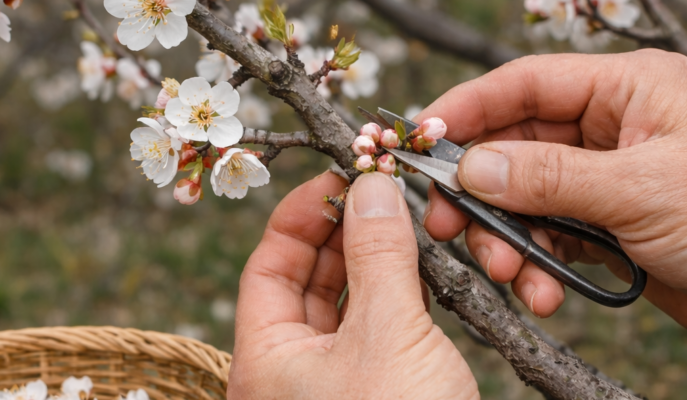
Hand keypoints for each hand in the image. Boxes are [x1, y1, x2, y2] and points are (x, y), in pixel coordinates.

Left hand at [228, 172, 477, 398]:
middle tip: (381, 191)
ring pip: (343, 306)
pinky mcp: (373, 395)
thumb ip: (380, 255)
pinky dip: (395, 298)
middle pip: (304, 281)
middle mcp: (288, 374)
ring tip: (405, 221)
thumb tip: (372, 186)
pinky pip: (373, 333)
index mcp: (264, 361)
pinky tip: (422, 271)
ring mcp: (330, 387)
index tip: (342, 176)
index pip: (267, 265)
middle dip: (342, 232)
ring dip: (373, 262)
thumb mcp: (389, 335)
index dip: (301, 214)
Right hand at [419, 50, 686, 352]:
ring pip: (524, 197)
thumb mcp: (641, 190)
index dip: (469, 108)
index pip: (526, 84)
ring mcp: (605, 177)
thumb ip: (549, 178)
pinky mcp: (605, 224)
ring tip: (507, 273)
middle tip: (446, 224)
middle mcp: (610, 126)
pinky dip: (536, 263)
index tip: (423, 139)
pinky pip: (548, 235)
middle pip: (514, 147)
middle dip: (480, 190)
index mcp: (628, 89)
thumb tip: (473, 167)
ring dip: (506, 237)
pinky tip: (541, 293)